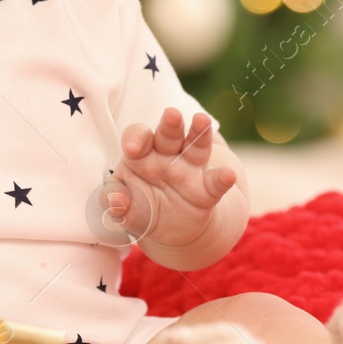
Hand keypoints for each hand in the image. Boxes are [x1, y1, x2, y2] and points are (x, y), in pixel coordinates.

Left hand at [104, 108, 236, 248]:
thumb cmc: (141, 208)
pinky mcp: (207, 190)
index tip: (132, 148)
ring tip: (202, 121)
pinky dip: (222, 179)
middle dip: (170, 124)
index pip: (138, 137)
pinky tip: (228, 176)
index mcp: (141, 155)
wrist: (170, 229)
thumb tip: (114, 201)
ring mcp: (189, 169)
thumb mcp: (125, 207)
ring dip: (199, 132)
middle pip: (168, 134)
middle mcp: (166, 155)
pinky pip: (215, 182)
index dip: (136, 138)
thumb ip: (117, 203)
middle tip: (171, 114)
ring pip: (195, 146)